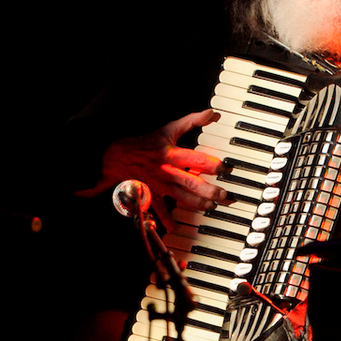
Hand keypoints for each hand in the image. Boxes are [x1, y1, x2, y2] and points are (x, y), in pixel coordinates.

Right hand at [78, 109, 230, 212]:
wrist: (115, 157)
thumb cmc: (144, 143)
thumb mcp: (168, 129)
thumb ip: (192, 121)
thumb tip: (212, 114)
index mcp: (171, 154)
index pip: (195, 159)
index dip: (211, 163)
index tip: (225, 169)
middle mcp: (167, 171)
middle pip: (190, 182)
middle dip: (208, 190)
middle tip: (223, 196)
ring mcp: (159, 185)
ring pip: (181, 197)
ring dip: (196, 203)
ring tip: (211, 207)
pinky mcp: (151, 194)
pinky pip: (159, 209)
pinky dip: (166, 219)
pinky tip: (175, 227)